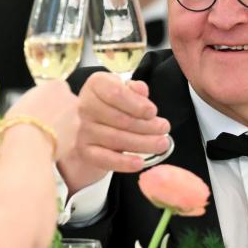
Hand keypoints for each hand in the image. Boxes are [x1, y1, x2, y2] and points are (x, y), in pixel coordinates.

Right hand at [3, 81, 78, 161]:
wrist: (27, 144)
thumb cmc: (19, 118)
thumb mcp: (24, 99)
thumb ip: (38, 99)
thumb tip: (39, 106)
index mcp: (58, 86)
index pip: (57, 88)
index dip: (48, 98)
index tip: (40, 106)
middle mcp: (71, 100)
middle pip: (67, 104)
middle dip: (58, 111)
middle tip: (42, 121)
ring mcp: (76, 121)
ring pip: (69, 122)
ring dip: (60, 126)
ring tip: (43, 136)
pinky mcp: (74, 139)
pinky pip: (67, 138)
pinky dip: (59, 141)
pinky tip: (46, 146)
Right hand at [60, 72, 170, 192]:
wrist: (93, 124)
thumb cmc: (114, 103)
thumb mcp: (125, 89)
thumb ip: (135, 89)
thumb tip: (141, 90)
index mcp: (96, 85)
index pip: (115, 93)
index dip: (136, 104)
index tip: (153, 112)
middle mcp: (85, 106)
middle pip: (119, 118)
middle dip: (146, 125)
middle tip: (164, 129)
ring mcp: (83, 130)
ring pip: (116, 139)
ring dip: (142, 143)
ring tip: (162, 144)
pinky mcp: (84, 150)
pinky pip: (105, 158)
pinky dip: (123, 162)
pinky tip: (139, 163)